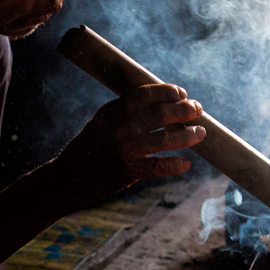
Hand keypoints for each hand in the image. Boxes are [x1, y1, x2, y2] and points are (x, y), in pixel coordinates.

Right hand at [60, 83, 206, 201]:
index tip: (182, 93)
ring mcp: (126, 149)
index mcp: (113, 111)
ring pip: (166, 139)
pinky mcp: (129, 170)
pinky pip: (160, 166)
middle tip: (198, 109)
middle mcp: (121, 127)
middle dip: (185, 109)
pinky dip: (176, 165)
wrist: (68, 177)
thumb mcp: (102, 122)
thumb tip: (158, 103)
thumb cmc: (89, 148)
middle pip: (161, 113)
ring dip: (188, 135)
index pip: (146, 94)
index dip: (167, 91)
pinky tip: (186, 164)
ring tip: (200, 133)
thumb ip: (125, 112)